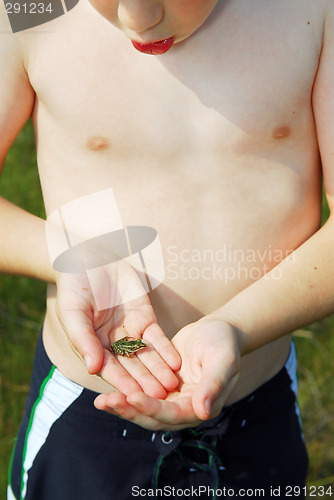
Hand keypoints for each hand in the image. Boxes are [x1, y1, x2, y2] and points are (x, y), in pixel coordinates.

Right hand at [55, 265, 180, 398]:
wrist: (89, 257)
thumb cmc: (74, 285)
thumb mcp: (74, 312)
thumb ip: (84, 340)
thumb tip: (93, 368)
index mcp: (93, 346)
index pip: (109, 368)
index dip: (122, 382)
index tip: (134, 397)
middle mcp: (112, 343)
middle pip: (131, 366)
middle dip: (146, 381)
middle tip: (161, 397)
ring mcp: (130, 331)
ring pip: (147, 355)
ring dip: (159, 370)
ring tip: (172, 385)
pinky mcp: (144, 317)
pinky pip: (157, 337)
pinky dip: (166, 350)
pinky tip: (176, 362)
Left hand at [94, 318, 241, 429]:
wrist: (219, 330)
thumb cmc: (224, 343)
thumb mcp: (222, 360)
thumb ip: (213, 385)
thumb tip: (203, 412)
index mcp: (200, 407)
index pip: (172, 414)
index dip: (151, 407)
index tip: (131, 397)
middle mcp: (183, 408)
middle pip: (152, 416)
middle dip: (128, 410)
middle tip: (103, 402)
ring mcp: (171, 399)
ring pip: (143, 408)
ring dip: (122, 405)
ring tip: (99, 400)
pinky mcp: (160, 386)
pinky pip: (141, 392)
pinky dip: (125, 391)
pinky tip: (106, 386)